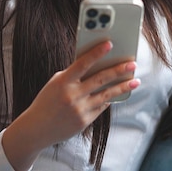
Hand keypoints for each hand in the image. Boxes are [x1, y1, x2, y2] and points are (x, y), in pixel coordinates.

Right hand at [2, 41, 139, 170]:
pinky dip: (109, 99)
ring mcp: (79, 109)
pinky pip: (101, 107)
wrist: (36, 128)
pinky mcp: (84, 121)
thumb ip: (74, 74)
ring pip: (106, 95)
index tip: (110, 44)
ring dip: (122, 87)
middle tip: (132, 64)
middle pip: (100, 79)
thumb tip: (97, 65)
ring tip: (135, 80)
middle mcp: (72, 95)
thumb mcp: (56, 83)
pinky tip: (118, 93)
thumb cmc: (47, 100)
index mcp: (63, 82)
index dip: (96, 53)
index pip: (82, 64)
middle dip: (119, 70)